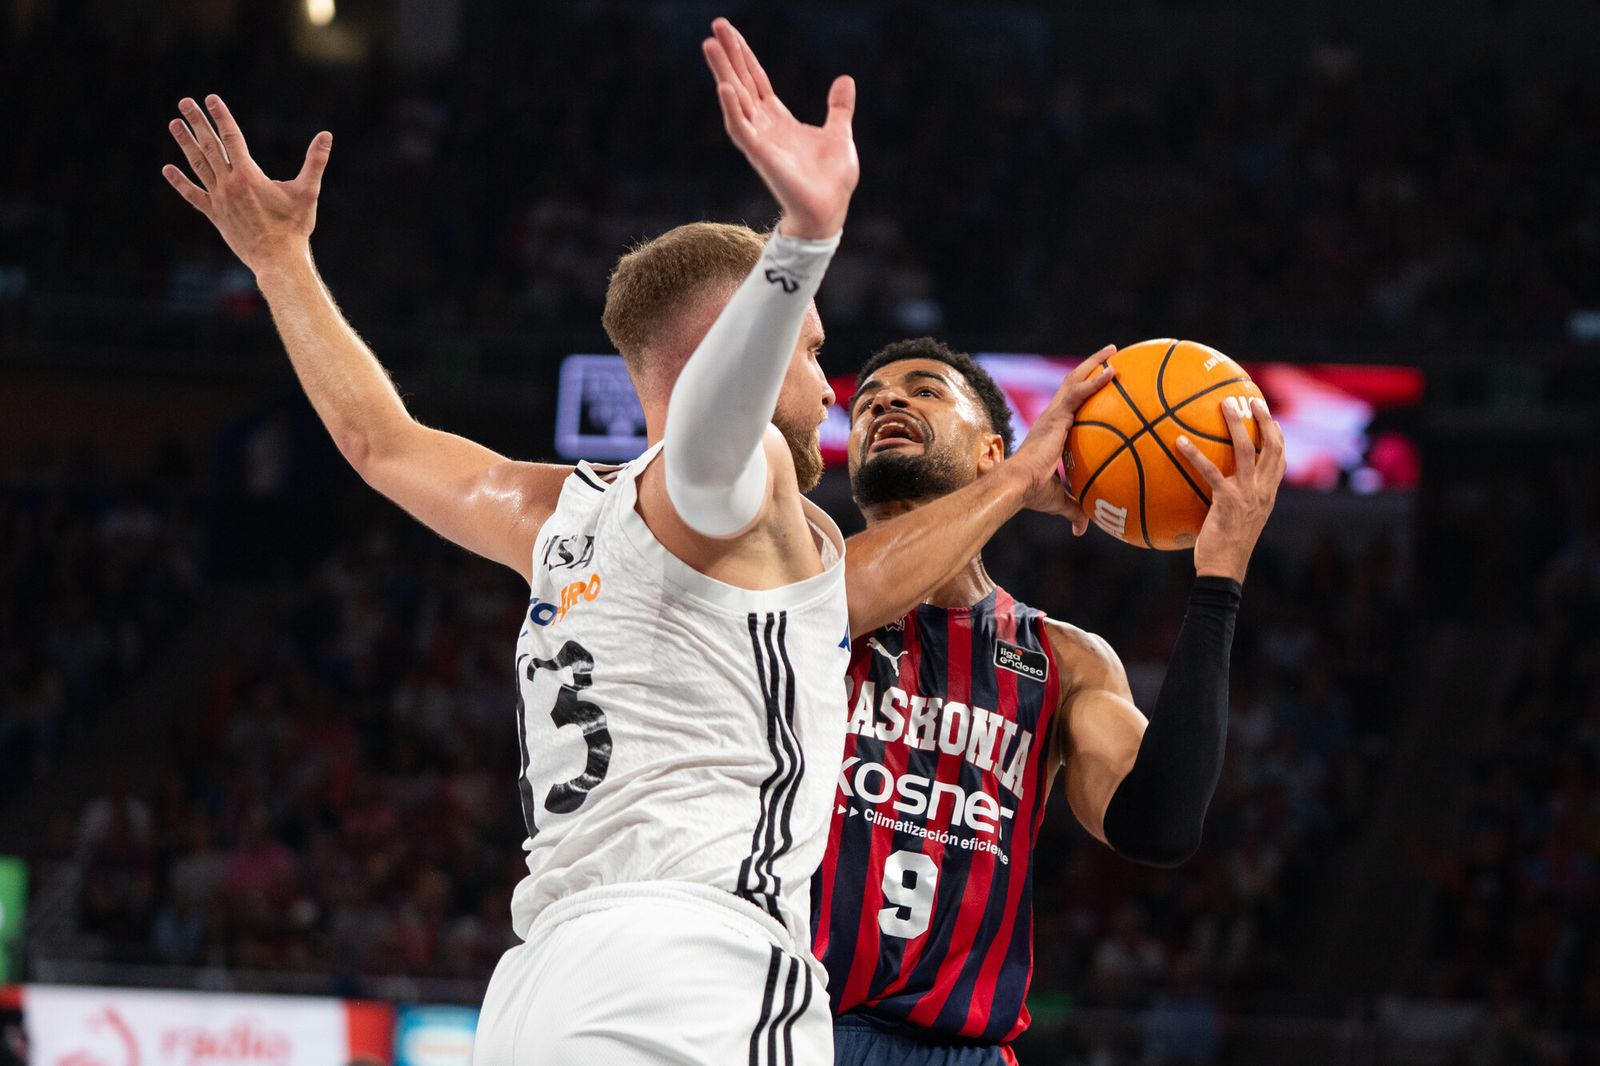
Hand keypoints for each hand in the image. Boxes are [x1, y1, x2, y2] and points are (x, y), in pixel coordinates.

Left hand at [163, 95, 330, 274]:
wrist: (277, 260)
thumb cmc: (295, 227)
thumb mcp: (308, 192)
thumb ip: (315, 162)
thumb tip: (327, 136)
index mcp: (249, 175)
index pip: (231, 137)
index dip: (221, 116)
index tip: (210, 98)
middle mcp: (229, 184)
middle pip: (210, 146)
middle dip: (197, 122)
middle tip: (185, 102)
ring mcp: (219, 199)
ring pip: (198, 165)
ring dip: (185, 143)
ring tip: (174, 124)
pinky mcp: (215, 215)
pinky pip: (193, 195)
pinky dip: (180, 182)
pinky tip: (167, 169)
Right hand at [702, 18, 857, 239]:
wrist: (830, 210)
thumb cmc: (832, 179)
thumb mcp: (839, 133)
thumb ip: (838, 107)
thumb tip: (845, 80)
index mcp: (779, 119)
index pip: (757, 80)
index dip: (745, 56)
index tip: (729, 31)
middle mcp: (764, 127)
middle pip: (742, 82)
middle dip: (729, 55)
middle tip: (716, 25)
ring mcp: (760, 141)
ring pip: (735, 100)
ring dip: (723, 73)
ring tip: (710, 45)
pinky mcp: (761, 156)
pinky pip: (741, 130)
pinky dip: (732, 109)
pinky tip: (725, 87)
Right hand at [1005, 345, 1118, 534]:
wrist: (1017, 486)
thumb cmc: (1033, 494)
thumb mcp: (1061, 501)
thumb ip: (1075, 509)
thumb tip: (1083, 529)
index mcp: (1052, 432)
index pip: (1070, 406)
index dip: (1084, 392)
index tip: (1099, 383)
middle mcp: (1052, 418)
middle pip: (1072, 383)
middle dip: (1091, 366)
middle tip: (1111, 355)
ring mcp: (1053, 414)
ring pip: (1075, 379)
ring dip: (1095, 363)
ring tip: (1114, 350)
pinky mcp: (1056, 416)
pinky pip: (1080, 392)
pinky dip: (1097, 381)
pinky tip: (1114, 372)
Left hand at [1175, 397, 1286, 580]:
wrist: (1224, 570)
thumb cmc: (1225, 547)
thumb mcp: (1238, 519)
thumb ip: (1234, 498)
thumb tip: (1216, 485)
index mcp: (1268, 494)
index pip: (1280, 458)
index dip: (1277, 434)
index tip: (1269, 416)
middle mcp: (1263, 490)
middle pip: (1271, 446)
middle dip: (1263, 419)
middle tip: (1250, 399)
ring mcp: (1247, 494)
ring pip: (1245, 450)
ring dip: (1235, 424)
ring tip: (1223, 404)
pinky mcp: (1227, 501)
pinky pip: (1210, 471)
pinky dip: (1195, 454)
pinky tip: (1179, 442)